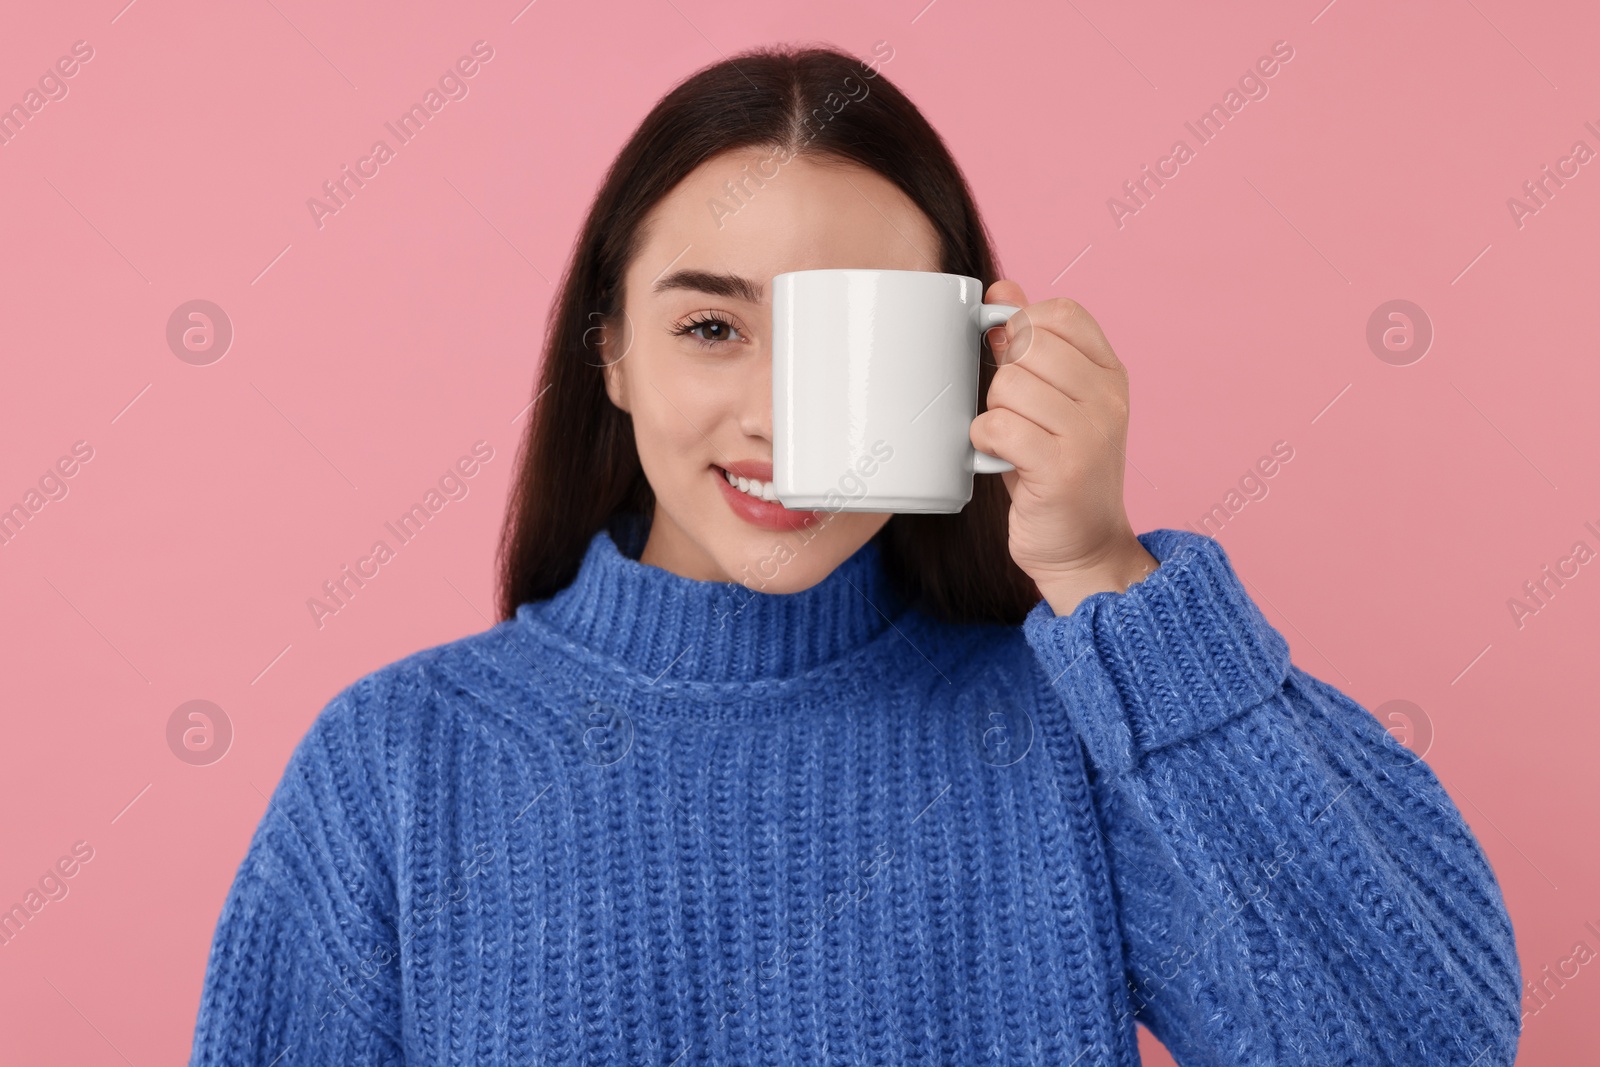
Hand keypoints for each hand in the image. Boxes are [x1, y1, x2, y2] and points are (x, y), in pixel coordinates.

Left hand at [971, 280, 1159, 615]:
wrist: (1082, 549)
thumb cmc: (1056, 471)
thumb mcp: (1048, 403)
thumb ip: (1027, 347)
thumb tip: (1002, 289)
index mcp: (1110, 373)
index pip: (1062, 313)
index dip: (1025, 328)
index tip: (1018, 364)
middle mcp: (1108, 398)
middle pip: (1027, 346)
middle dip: (1004, 379)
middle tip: (1017, 418)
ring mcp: (1090, 433)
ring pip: (1007, 385)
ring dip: (994, 416)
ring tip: (1013, 444)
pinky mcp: (1063, 469)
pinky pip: (998, 427)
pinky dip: (985, 444)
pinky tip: (1001, 461)